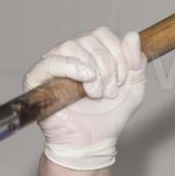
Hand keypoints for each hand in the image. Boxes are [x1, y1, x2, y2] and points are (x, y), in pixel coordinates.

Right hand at [24, 26, 144, 169]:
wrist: (92, 141)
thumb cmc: (109, 115)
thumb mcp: (134, 87)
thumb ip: (137, 62)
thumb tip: (132, 35)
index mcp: (91, 51)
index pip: (103, 34)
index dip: (118, 53)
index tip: (124, 80)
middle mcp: (71, 53)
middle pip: (89, 39)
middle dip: (107, 67)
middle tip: (109, 91)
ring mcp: (53, 63)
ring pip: (72, 46)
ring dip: (93, 71)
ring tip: (96, 94)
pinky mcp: (37, 78)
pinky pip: (52, 61)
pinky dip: (72, 67)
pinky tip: (85, 80)